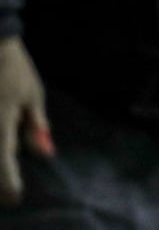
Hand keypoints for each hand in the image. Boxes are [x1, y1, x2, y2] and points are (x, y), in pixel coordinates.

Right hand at [0, 38, 49, 204]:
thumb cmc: (15, 70)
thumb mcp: (32, 95)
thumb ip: (35, 125)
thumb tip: (44, 152)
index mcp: (0, 121)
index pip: (3, 159)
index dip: (9, 181)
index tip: (16, 197)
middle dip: (0, 178)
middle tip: (10, 195)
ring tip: (6, 181)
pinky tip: (4, 150)